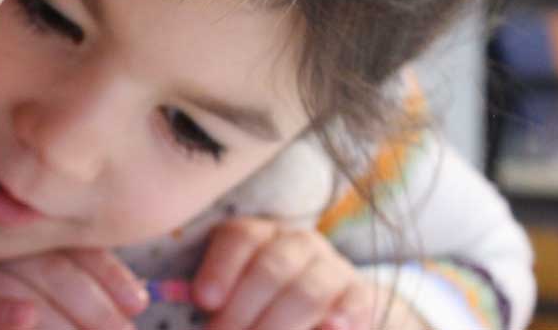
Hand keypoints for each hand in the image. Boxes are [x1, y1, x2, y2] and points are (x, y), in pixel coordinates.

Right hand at [0, 246, 147, 329]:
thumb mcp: (31, 283)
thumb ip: (80, 284)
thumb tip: (137, 301)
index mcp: (18, 231)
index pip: (71, 247)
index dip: (108, 275)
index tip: (137, 304)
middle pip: (52, 268)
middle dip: (93, 310)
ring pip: (23, 290)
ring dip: (62, 323)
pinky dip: (2, 314)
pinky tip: (24, 318)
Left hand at [192, 218, 414, 329]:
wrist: (327, 308)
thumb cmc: (261, 305)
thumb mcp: (236, 297)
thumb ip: (216, 301)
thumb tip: (198, 308)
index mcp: (259, 236)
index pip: (239, 237)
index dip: (220, 268)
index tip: (203, 301)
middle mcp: (296, 243)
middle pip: (271, 267)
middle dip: (244, 310)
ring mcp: (331, 267)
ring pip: (307, 290)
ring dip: (280, 323)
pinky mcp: (359, 294)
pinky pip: (354, 302)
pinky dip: (341, 318)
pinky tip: (330, 329)